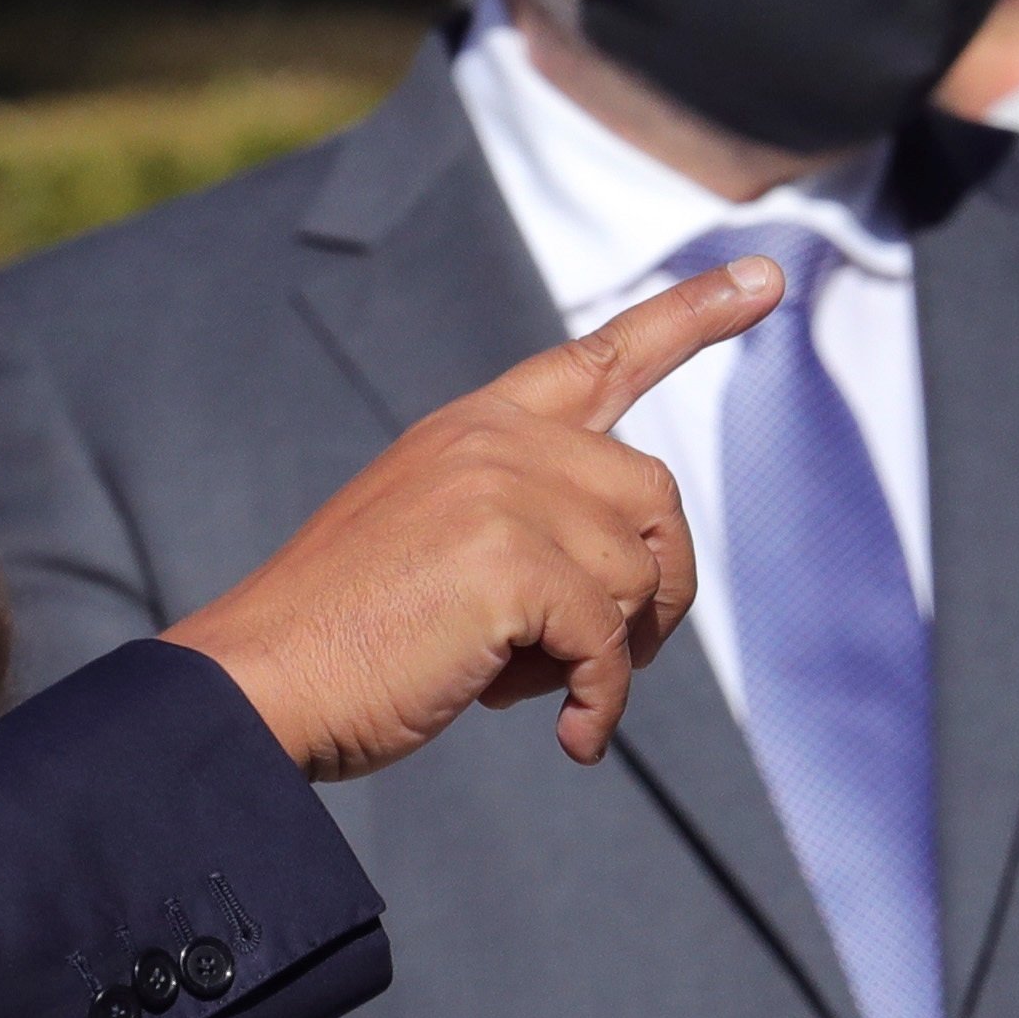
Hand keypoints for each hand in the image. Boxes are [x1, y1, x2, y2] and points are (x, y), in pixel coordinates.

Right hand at [165, 259, 771, 779]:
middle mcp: (491, 441)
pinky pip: (609, 645)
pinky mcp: (509, 563)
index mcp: (470, 428)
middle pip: (654, 495)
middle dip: (654, 588)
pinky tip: (569, 737)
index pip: (598, 357)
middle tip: (597, 659)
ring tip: (522, 685)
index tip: (766, 280)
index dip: (689, 317)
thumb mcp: (433, 544)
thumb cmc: (337, 637)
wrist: (252, 681)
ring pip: (638, 574)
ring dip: (602, 654)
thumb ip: (524, 520)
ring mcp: (500, 493)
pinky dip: (599, 703)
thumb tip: (636, 582)